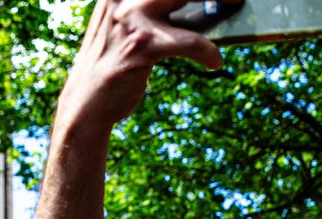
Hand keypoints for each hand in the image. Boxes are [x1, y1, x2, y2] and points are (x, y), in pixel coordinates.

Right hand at [58, 0, 220, 130]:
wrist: (86, 106)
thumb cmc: (112, 68)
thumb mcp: (126, 31)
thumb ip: (152, 15)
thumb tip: (200, 9)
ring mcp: (132, 20)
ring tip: (235, 5)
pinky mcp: (143, 46)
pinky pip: (189, 40)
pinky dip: (207, 51)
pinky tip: (214, 62)